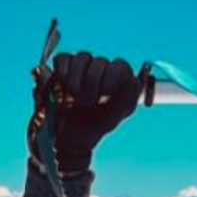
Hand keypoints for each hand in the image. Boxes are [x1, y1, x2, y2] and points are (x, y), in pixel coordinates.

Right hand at [29, 48, 148, 176]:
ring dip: (75, 81)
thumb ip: (125, 100)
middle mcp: (102, 70)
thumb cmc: (92, 128)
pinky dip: (62, 73)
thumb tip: (134, 80)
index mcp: (118, 81)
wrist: (67, 138)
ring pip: (82, 57)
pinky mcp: (64, 67)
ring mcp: (83, 67)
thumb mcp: (111, 119)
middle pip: (99, 61)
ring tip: (73, 99)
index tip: (104, 95)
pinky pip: (63, 58)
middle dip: (91, 85)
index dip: (111, 77)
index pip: (120, 65)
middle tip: (86, 104)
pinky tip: (62, 89)